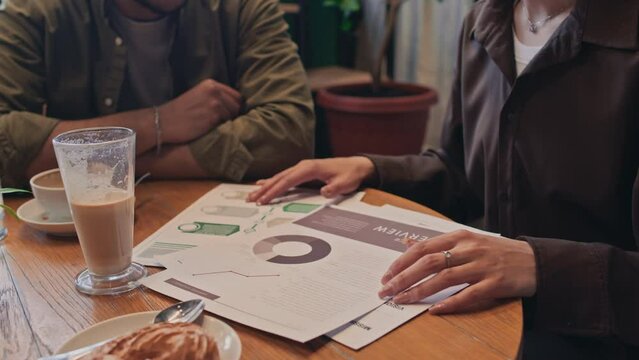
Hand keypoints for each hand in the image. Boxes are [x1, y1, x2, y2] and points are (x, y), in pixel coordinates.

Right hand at [160, 79, 241, 143]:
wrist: (163, 122)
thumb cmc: (180, 112)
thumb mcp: (198, 96)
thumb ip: (215, 97)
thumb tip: (235, 106)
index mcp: (211, 84)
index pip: (236, 96)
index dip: (234, 106)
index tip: (229, 114)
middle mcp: (214, 91)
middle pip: (237, 106)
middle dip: (232, 115)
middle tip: (220, 122)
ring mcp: (215, 104)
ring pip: (233, 116)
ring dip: (226, 122)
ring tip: (212, 125)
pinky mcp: (213, 117)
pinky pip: (227, 125)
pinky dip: (222, 129)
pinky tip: (210, 129)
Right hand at [247, 157, 375, 204]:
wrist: (356, 166)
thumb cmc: (349, 175)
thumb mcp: (345, 183)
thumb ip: (334, 188)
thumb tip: (324, 192)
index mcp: (310, 168)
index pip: (288, 180)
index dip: (275, 190)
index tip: (264, 200)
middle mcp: (303, 166)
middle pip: (279, 178)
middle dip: (264, 190)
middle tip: (250, 200)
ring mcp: (302, 168)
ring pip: (279, 177)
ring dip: (265, 186)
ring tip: (251, 195)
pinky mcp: (303, 171)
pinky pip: (284, 177)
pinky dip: (272, 181)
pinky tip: (262, 184)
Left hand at [378, 230, 536, 313]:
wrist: (535, 261)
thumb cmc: (496, 252)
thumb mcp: (466, 241)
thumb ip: (437, 243)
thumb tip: (406, 241)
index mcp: (460, 236)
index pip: (423, 247)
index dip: (402, 261)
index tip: (386, 274)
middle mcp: (469, 248)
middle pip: (429, 262)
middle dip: (404, 277)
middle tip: (387, 290)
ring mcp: (483, 265)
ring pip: (444, 278)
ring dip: (420, 290)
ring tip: (402, 300)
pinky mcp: (496, 283)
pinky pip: (469, 294)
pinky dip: (450, 303)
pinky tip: (434, 310)